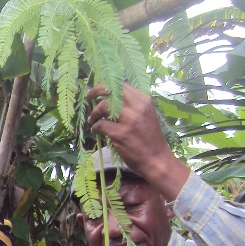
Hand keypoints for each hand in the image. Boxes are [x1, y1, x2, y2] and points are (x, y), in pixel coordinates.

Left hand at [86, 83, 189, 199]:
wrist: (156, 159)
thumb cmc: (149, 139)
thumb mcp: (145, 116)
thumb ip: (132, 106)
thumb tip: (109, 99)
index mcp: (144, 101)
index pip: (122, 86)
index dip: (106, 86)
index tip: (96, 91)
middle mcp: (138, 107)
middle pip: (111, 91)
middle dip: (96, 91)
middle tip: (88, 97)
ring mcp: (129, 120)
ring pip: (103, 107)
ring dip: (94, 113)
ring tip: (92, 120)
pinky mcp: (121, 134)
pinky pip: (101, 125)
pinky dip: (95, 127)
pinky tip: (96, 130)